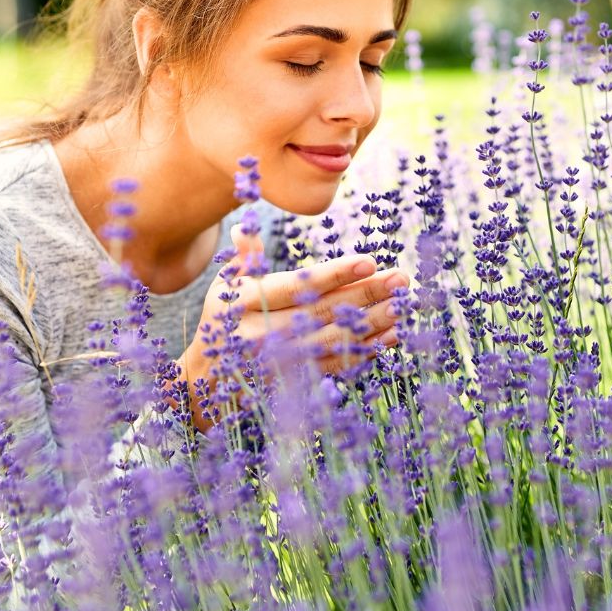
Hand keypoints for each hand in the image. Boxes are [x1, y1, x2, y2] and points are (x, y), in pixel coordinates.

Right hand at [175, 226, 409, 427]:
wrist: (208, 376)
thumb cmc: (227, 315)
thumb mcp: (228, 284)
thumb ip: (245, 257)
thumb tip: (244, 228)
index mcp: (245, 302)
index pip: (297, 286)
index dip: (335, 274)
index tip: (369, 262)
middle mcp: (261, 333)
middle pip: (322, 312)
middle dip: (365, 295)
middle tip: (401, 280)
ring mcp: (279, 362)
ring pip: (333, 341)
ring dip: (372, 325)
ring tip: (402, 307)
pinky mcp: (294, 382)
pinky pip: (335, 365)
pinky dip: (365, 352)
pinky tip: (391, 337)